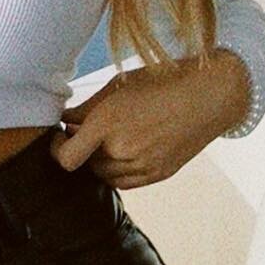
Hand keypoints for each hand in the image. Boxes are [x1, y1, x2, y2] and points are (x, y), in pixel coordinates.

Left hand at [48, 53, 246, 189]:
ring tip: (111, 136)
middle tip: (89, 129)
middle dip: (81, 147)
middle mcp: (123, 149)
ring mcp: (142, 165)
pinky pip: (123, 182)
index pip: (66, 157)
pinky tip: (125, 149)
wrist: (208, 96)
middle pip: (85, 163)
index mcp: (108, 123)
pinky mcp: (157, 175)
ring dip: (98, 159)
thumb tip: (64, 120)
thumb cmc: (162, 82)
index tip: (59, 136)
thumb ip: (86, 108)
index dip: (57, 149)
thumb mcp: (117, 86)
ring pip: (103, 174)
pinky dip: (116, 170)